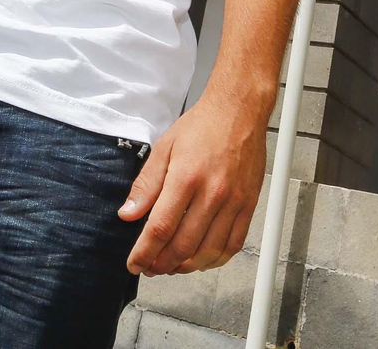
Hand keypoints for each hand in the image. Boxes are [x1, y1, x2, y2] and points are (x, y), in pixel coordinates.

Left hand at [118, 92, 269, 276]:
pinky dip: (216, 258)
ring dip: (187, 266)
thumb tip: (128, 214)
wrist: (238, 110)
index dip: (144, 252)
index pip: (161, 228)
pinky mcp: (248, 204)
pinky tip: (202, 258)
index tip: (135, 263)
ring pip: (209, 251)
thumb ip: (146, 184)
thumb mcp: (164, 148)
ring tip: (172, 265)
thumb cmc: (202, 126)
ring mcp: (233, 201)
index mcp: (186, 177)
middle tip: (150, 267)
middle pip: (183, 245)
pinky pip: (233, 244)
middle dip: (162, 264)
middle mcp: (212, 193)